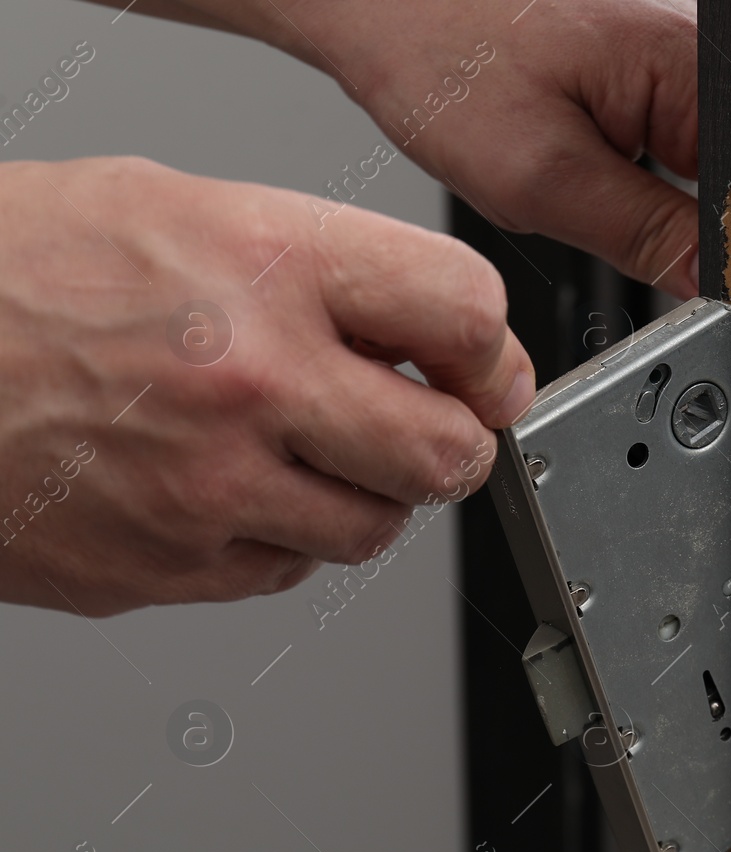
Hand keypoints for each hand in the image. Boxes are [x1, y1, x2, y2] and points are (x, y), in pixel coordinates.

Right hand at [0, 156, 531, 614]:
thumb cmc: (13, 271)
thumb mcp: (180, 208)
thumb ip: (325, 269)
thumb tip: (436, 332)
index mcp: (261, 263)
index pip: (465, 313)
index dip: (490, 348)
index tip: (481, 365)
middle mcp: (246, 380)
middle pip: (448, 452)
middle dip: (453, 443)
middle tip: (427, 426)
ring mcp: (206, 488)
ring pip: (376, 530)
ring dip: (364, 496)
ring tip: (301, 448)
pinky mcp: (165, 568)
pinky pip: (288, 572)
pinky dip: (281, 537)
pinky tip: (226, 486)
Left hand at [182, 0, 700, 298]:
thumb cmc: (440, 55)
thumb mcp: (543, 179)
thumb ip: (644, 237)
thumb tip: (715, 286)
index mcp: (691, 67)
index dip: (725, 257)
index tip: (670, 280)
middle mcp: (694, 50)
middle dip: (675, 225)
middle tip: (593, 209)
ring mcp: (670, 55)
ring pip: (696, 170)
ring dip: (645, 196)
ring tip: (573, 166)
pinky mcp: (644, 66)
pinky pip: (664, 144)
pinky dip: (622, 169)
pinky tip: (571, 148)